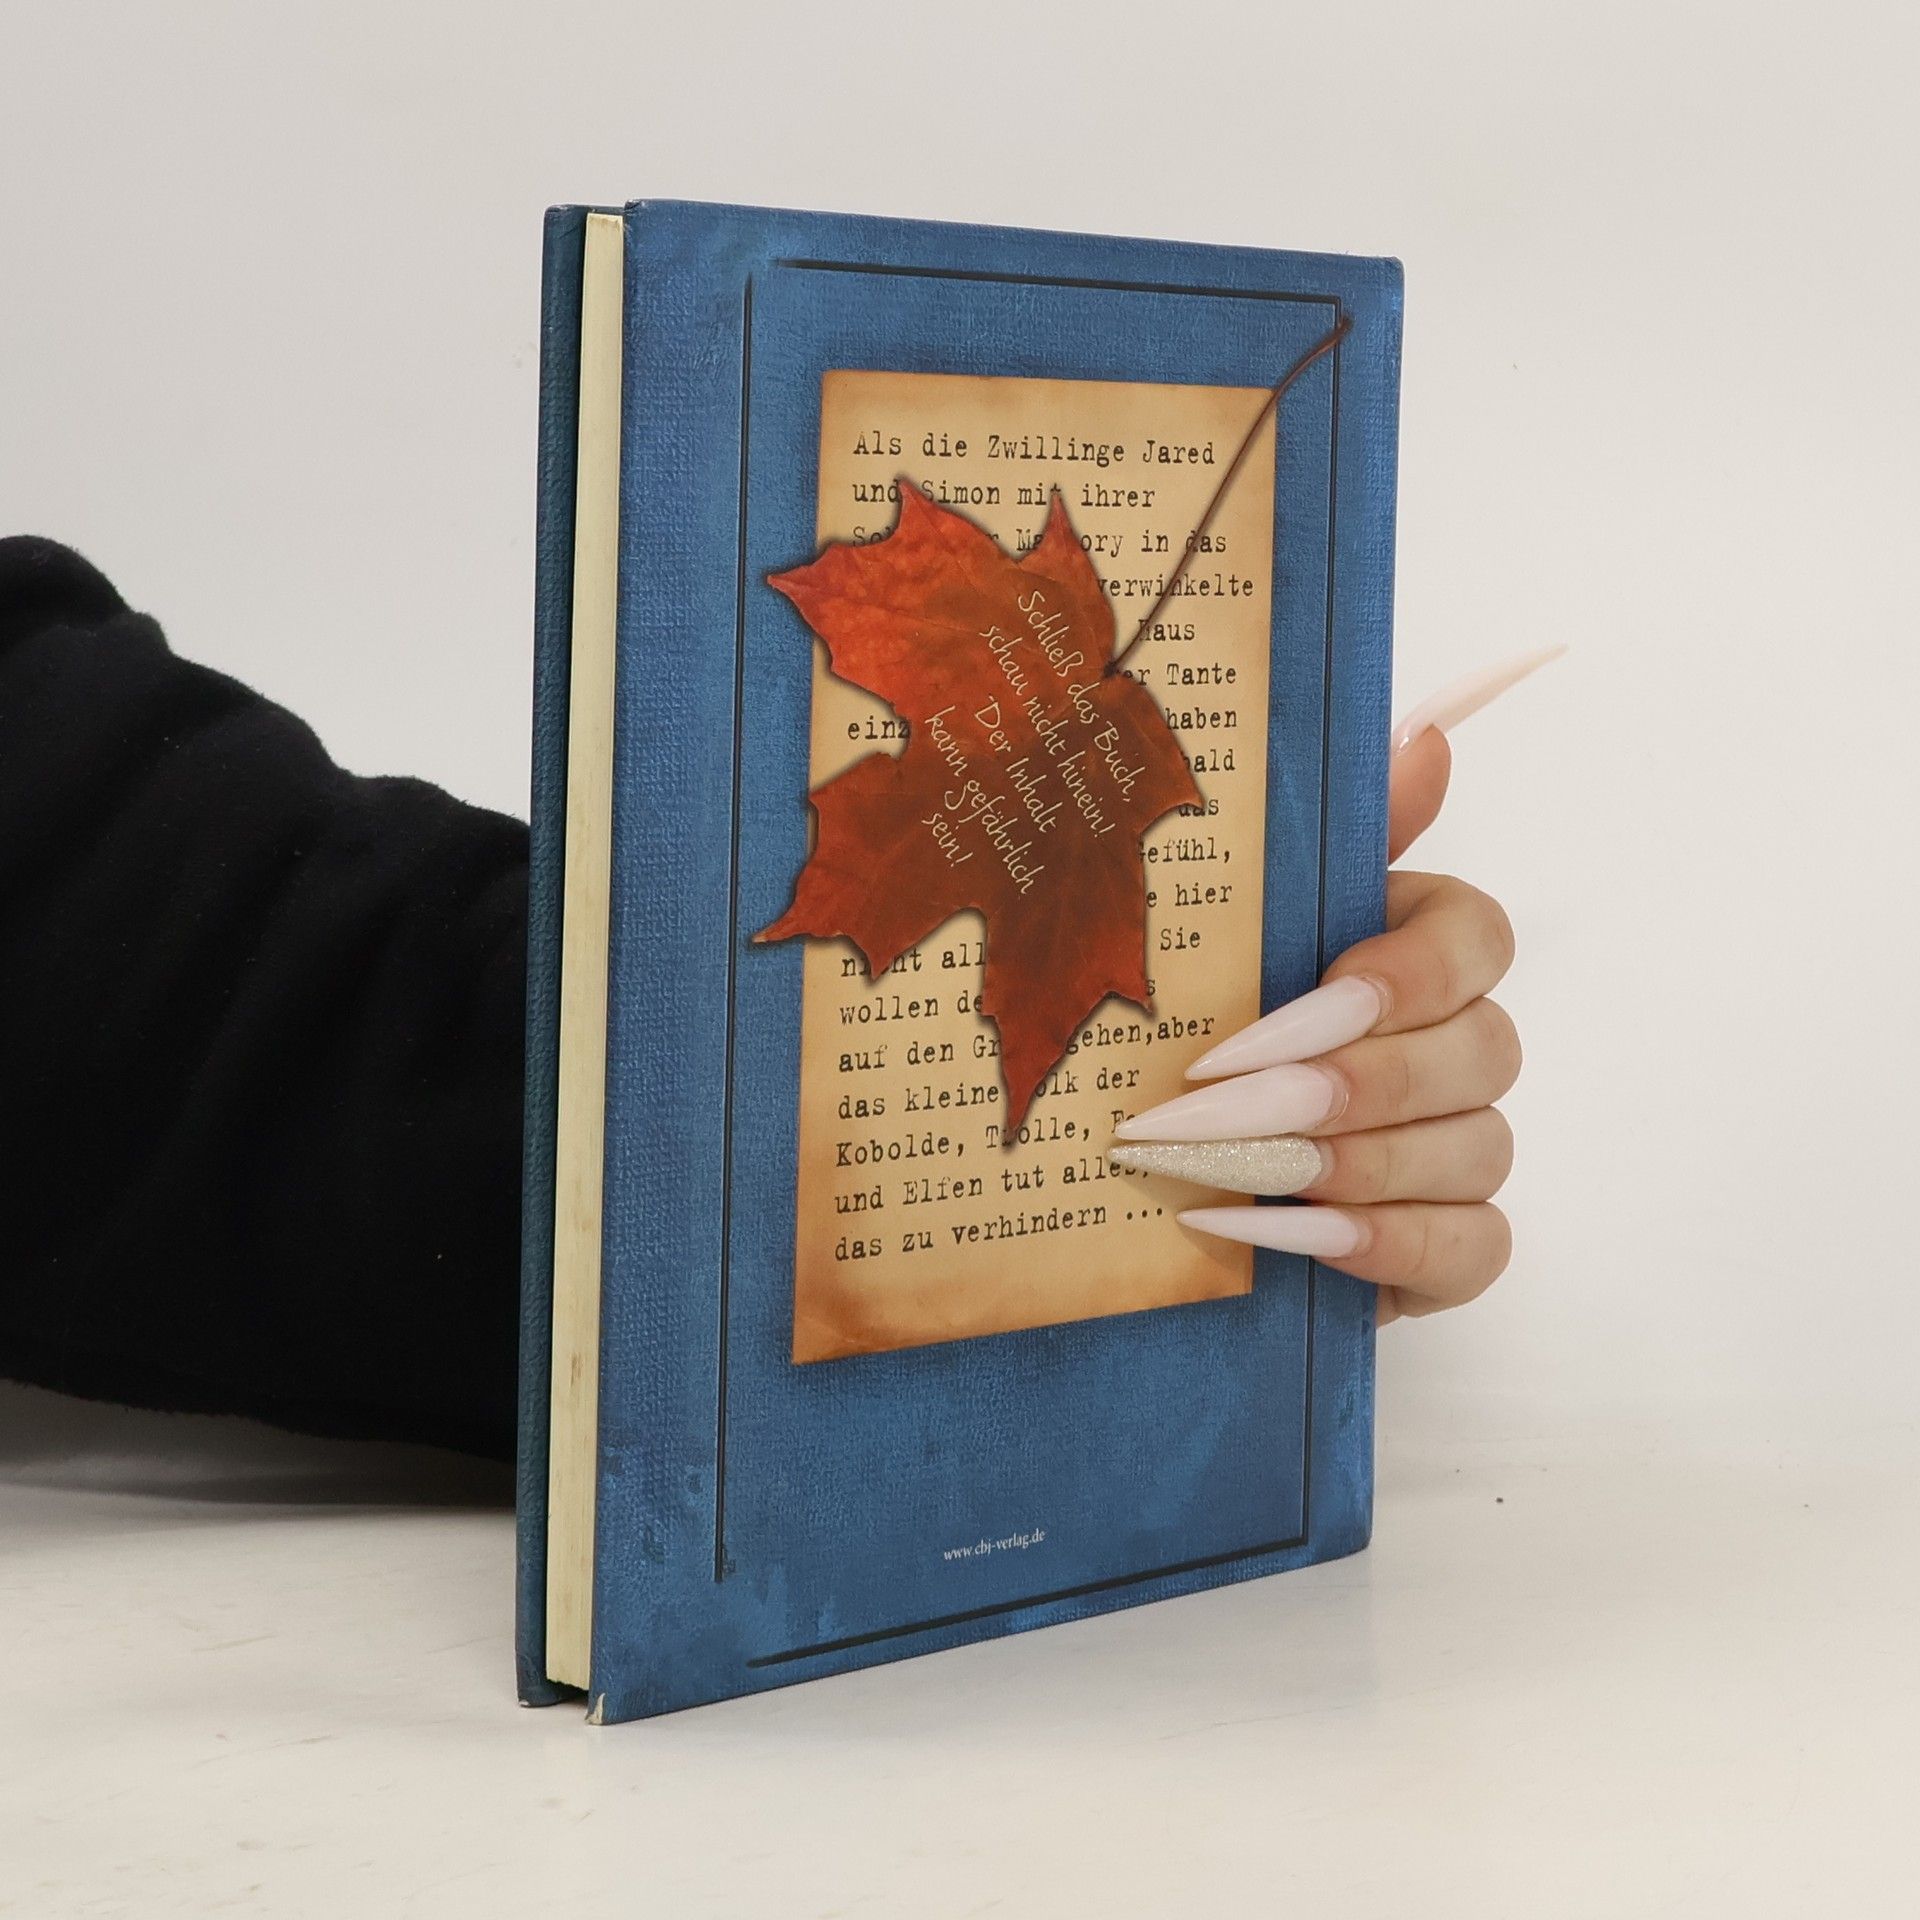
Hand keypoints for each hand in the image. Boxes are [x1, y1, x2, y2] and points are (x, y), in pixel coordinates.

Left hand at [1109, 649, 1557, 1321]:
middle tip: (1233, 1102)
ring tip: (1246, 1173)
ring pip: (1478, 1148)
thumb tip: (1427, 730)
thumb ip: (1321, 842)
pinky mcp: (1450, 1247)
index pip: (1477, 936)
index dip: (1409, 970)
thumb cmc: (1177, 1044)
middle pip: (1484, 1049)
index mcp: (1406, 952)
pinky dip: (1386, 1244)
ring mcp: (1460, 1150)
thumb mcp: (1222, 937)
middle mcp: (1452, 1045)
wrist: (1132, 1191)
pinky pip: (1475, 1245)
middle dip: (1358, 1079)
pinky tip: (1286, 1233)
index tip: (1309, 994)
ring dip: (1360, 1162)